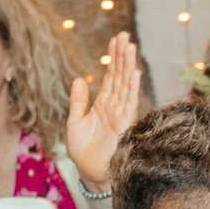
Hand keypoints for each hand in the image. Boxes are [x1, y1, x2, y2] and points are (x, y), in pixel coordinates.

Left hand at [65, 31, 142, 190]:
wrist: (89, 173)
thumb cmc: (83, 152)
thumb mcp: (75, 122)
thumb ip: (78, 101)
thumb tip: (79, 79)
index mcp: (103, 104)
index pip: (111, 76)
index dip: (113, 58)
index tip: (116, 40)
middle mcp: (115, 107)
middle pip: (120, 76)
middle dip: (122, 56)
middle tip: (124, 35)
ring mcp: (121, 114)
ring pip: (126, 85)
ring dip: (128, 65)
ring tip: (130, 46)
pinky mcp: (124, 125)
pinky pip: (129, 102)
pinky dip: (132, 88)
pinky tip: (134, 73)